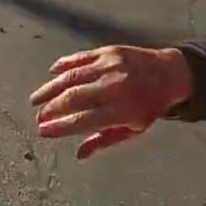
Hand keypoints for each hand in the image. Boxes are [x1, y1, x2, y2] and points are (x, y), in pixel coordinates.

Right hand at [30, 45, 192, 158]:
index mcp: (122, 110)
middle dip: (51, 109)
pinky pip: (80, 57)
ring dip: (50, 88)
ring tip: (36, 99)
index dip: (60, 127)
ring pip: (71, 76)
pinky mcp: (107, 51)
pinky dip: (63, 64)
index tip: (43, 131)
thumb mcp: (133, 129)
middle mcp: (114, 86)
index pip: (83, 121)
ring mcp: (109, 65)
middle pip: (74, 98)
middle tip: (37, 117)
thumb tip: (79, 155)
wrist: (169, 73)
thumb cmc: (150, 106)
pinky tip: (51, 72)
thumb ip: (105, 140)